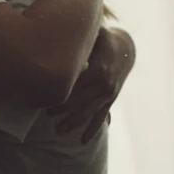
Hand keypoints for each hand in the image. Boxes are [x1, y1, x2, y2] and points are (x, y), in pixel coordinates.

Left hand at [49, 24, 135, 141]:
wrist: (125, 49)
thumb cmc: (103, 38)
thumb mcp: (95, 33)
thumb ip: (81, 38)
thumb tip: (58, 32)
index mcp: (99, 69)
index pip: (77, 85)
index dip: (62, 93)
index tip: (47, 99)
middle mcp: (105, 85)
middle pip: (80, 101)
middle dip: (63, 110)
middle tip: (47, 115)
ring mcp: (108, 95)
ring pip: (89, 113)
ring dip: (74, 123)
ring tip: (58, 131)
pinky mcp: (111, 100)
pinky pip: (101, 117)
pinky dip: (92, 129)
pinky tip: (83, 141)